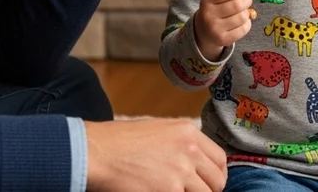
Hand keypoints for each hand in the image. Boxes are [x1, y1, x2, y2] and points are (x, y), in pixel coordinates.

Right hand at [84, 119, 226, 191]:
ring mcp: (181, 171)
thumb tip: (194, 163)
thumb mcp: (158, 131)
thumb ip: (181, 144)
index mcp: (188, 132)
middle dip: (208, 191)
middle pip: (217, 181)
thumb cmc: (119, 141)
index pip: (220, 159)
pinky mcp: (169, 190)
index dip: (216, 175)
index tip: (208, 183)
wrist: (97, 151)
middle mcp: (190, 150)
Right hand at [193, 0, 257, 59]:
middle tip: (246, 0)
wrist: (204, 31)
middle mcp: (209, 14)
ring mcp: (215, 29)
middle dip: (247, 0)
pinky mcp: (223, 40)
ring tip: (241, 12)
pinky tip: (241, 22)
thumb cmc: (215, 8)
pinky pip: (244, 28)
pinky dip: (247, 23)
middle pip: (237, 4)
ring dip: (246, 12)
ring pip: (243, 17)